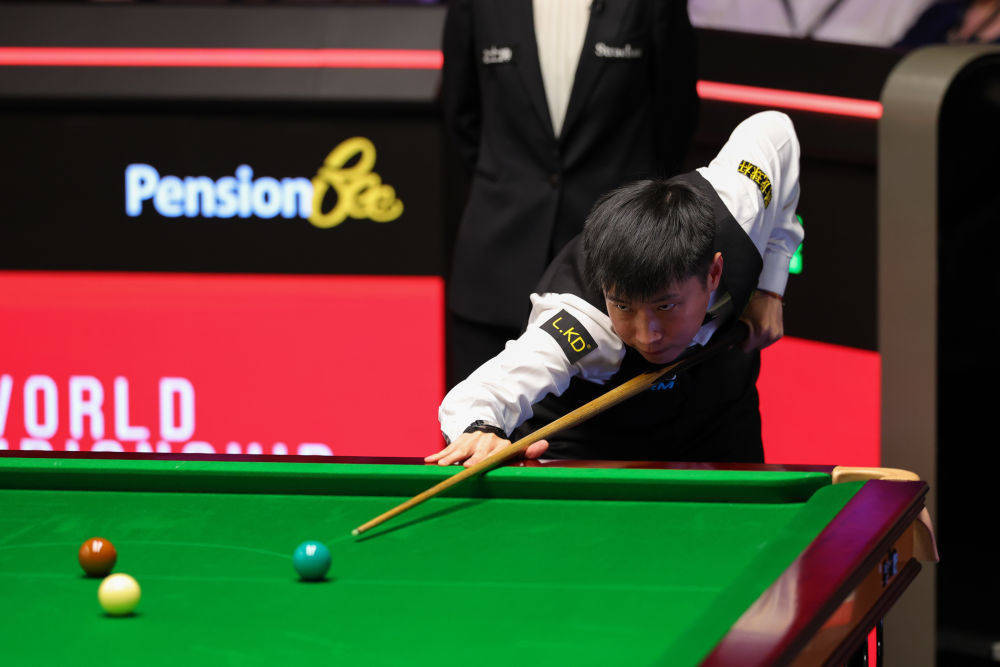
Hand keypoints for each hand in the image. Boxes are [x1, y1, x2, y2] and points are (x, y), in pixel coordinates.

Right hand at [424, 431, 548, 466]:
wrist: (487, 430)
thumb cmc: (501, 449)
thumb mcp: (515, 449)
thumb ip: (529, 450)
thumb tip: (544, 443)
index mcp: (498, 446)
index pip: (492, 455)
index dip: (483, 459)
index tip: (474, 465)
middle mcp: (483, 443)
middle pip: (473, 453)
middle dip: (466, 460)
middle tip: (459, 468)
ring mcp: (469, 442)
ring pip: (458, 450)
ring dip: (448, 458)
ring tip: (439, 466)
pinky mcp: (458, 442)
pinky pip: (447, 449)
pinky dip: (438, 455)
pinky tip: (428, 461)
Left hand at [740, 290, 783, 351]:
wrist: (767, 293)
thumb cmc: (752, 302)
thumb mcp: (740, 316)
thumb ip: (734, 332)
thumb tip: (728, 346)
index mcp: (760, 331)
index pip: (746, 348)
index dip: (740, 343)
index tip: (739, 337)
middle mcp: (770, 334)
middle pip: (754, 347)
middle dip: (748, 341)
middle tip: (746, 330)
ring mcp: (776, 334)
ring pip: (761, 345)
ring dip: (757, 340)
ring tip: (754, 328)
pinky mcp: (779, 333)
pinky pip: (768, 341)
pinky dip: (764, 337)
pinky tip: (762, 328)